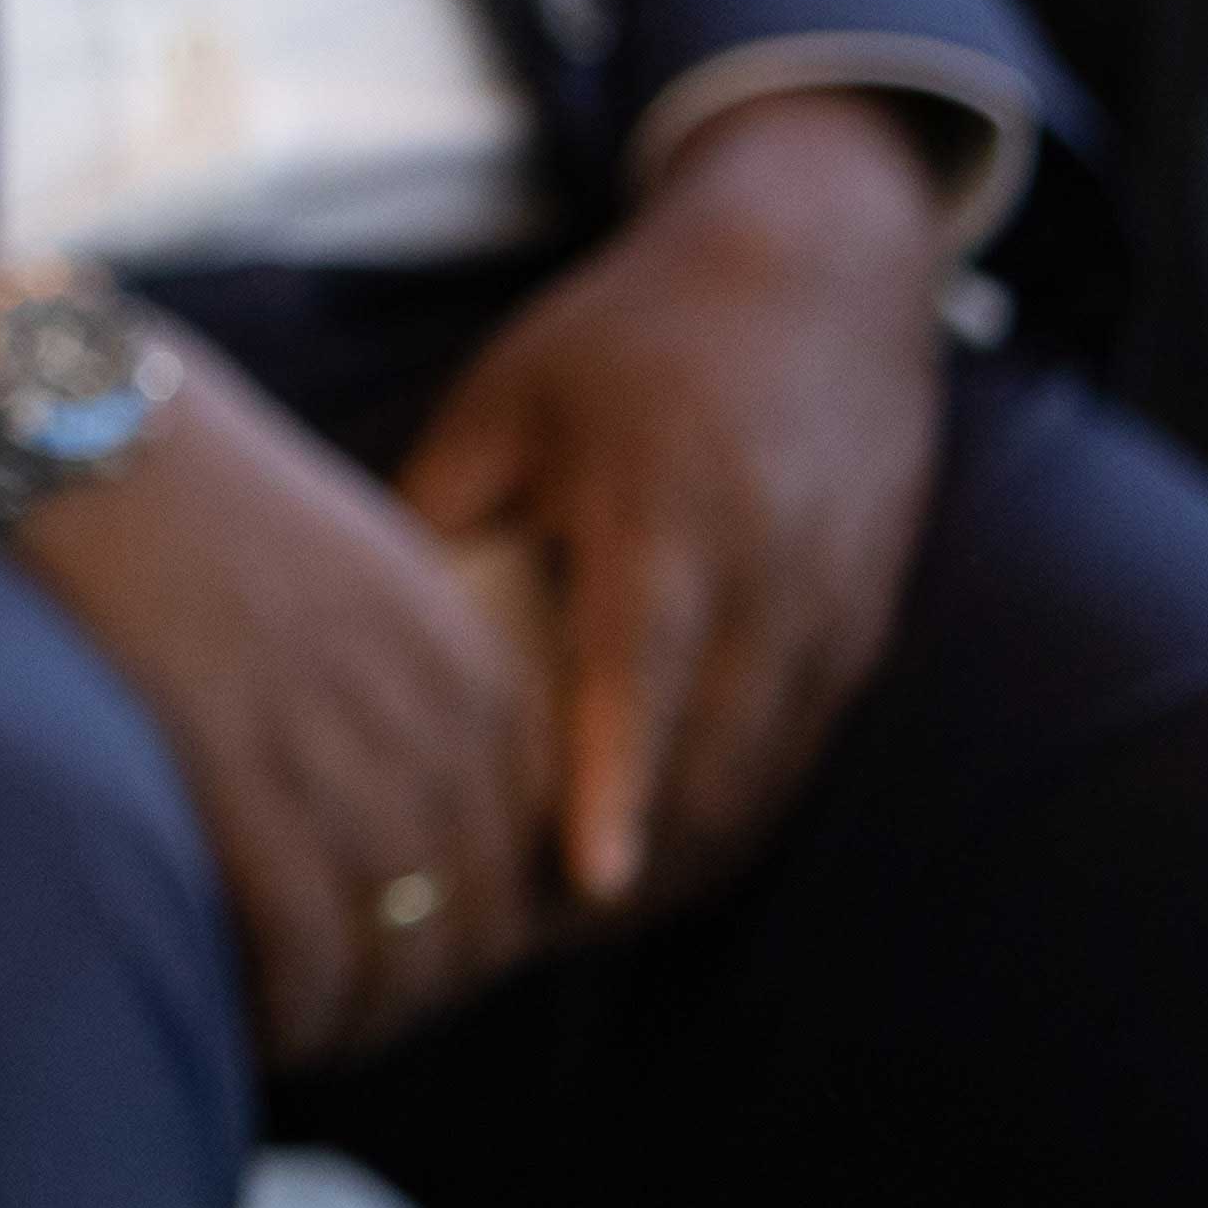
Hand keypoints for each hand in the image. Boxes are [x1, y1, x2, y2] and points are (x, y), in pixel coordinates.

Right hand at [0, 333, 565, 1072]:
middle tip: (350, 1024)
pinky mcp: (238, 777)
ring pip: (392, 948)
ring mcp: (333, 747)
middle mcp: (425, 711)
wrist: (63, 417)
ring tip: (300, 1041)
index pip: (527, 849)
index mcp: (465, 657)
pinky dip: (286, 1010)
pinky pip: (300, 946)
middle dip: (418, 993)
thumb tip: (394, 785)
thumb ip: (398, 668)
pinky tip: (250, 1026)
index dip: (474, 931)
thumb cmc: (181, 485)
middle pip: (472, 916)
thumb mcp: (344, 560)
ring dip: (353, 1020)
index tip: (407, 962)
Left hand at [399, 91, 948, 917]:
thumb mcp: (508, 400)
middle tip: (505, 937)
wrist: (820, 270)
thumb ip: (438, 516)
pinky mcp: (864, 629)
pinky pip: (797, 756)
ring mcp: (834, 607)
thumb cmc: (629, 338)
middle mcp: (771, 570)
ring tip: (557, 928)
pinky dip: (726, 817)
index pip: (643, 669)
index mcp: (669, 507)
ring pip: (763, 778)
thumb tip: (342, 638)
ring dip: (677, 863)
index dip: (616, 781)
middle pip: (712, 760)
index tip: (585, 879)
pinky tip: (645, 862)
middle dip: (626, 866)